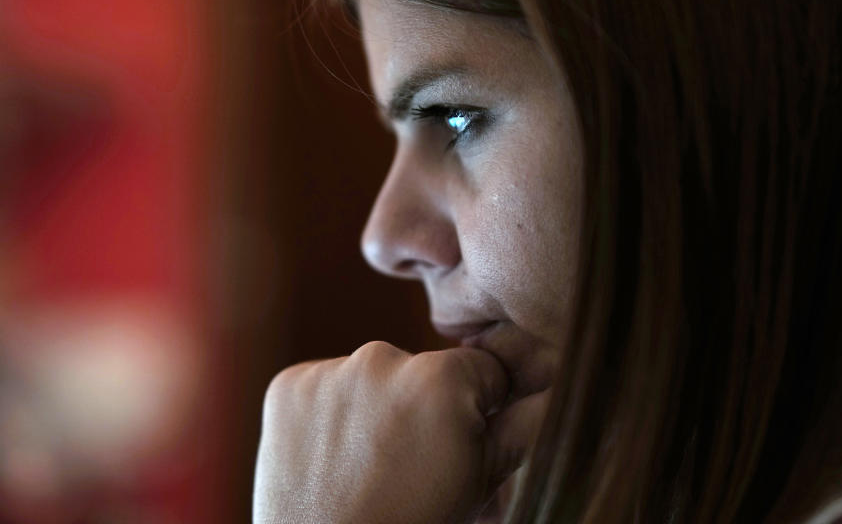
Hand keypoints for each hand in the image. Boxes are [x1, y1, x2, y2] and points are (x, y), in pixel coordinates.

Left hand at [252, 341, 548, 522]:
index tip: (462, 444)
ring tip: (368, 464)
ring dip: (375, 406)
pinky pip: (323, 384)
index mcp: (441, 378)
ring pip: (370, 376)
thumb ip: (522, 428)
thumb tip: (554, 393)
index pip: (481, 369)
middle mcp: (381, 357)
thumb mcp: (481, 485)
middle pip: (421, 369)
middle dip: (423, 406)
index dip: (479, 408)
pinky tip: (332, 456)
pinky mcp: (287, 385)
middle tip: (411, 463)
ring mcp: (328, 371)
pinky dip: (329, 411)